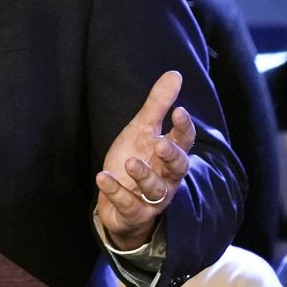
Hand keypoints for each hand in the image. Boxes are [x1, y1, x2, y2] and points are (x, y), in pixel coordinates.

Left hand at [96, 70, 193, 249]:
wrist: (119, 203)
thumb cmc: (136, 159)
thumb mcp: (142, 130)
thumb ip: (158, 105)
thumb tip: (175, 74)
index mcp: (169, 154)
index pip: (184, 141)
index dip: (184, 127)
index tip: (179, 111)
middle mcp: (166, 177)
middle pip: (178, 168)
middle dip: (171, 156)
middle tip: (161, 144)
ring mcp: (151, 198)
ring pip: (155, 189)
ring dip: (143, 175)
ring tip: (130, 162)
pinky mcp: (133, 212)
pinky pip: (127, 204)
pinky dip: (115, 191)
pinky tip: (102, 177)